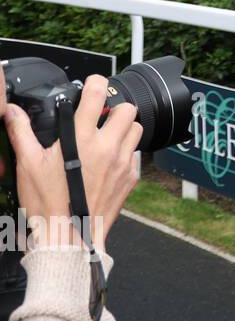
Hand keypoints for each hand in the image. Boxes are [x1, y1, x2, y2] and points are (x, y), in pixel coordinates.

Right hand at [2, 74, 141, 250]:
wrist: (69, 236)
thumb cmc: (47, 203)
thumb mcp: (27, 164)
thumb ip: (21, 132)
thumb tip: (11, 112)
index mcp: (81, 138)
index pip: (97, 95)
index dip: (96, 83)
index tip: (92, 85)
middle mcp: (107, 146)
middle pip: (128, 109)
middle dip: (115, 109)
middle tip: (100, 118)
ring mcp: (122, 162)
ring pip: (137, 130)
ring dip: (124, 129)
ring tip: (106, 138)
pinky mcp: (130, 177)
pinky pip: (136, 154)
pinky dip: (126, 152)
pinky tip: (108, 161)